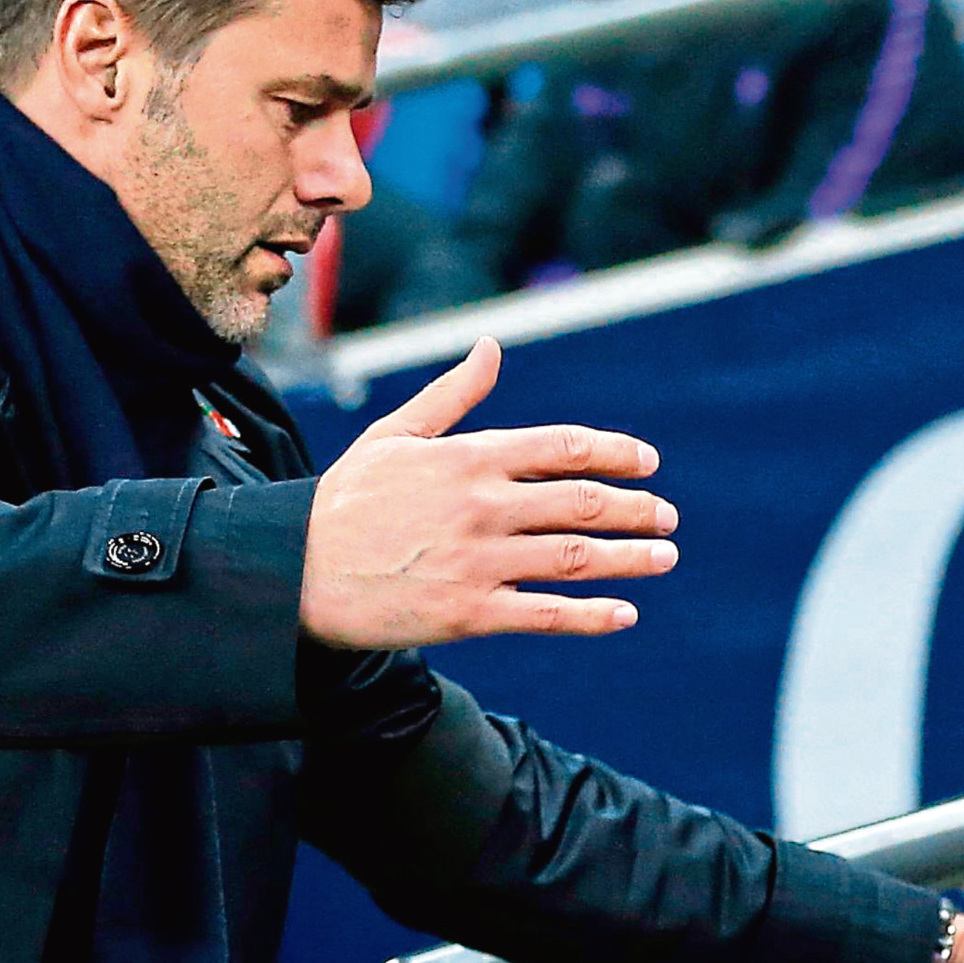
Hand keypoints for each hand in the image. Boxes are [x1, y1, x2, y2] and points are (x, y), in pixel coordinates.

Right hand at [299, 338, 679, 647]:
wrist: (295, 572)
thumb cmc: (345, 501)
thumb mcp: (394, 436)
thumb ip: (452, 396)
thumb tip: (492, 348)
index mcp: (469, 457)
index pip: (564, 446)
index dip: (615, 453)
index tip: (648, 462)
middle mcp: (483, 506)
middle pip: (584, 502)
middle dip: (637, 508)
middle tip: (668, 516)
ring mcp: (479, 561)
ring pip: (577, 557)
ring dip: (632, 557)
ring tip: (665, 557)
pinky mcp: (470, 612)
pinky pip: (547, 614)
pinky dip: (593, 615)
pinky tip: (626, 613)